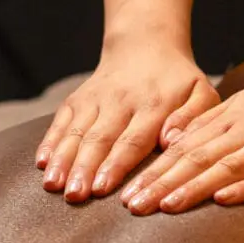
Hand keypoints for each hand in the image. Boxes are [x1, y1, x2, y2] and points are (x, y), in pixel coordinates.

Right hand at [36, 41, 219, 202]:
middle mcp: (121, 100)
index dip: (116, 165)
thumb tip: (171, 140)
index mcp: (154, 104)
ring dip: (63, 159)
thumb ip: (193, 117)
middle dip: (84, 168)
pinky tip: (42, 162)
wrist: (146, 46)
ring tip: (53, 185)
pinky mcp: (78, 98)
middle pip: (100, 138)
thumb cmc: (180, 82)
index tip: (102, 188)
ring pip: (77, 131)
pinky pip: (61, 120)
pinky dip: (50, 141)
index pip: (132, 139)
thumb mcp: (201, 93)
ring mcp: (96, 98)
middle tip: (74, 196)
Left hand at [120, 60, 243, 214]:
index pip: (187, 145)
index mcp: (237, 114)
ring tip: (165, 206)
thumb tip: (178, 146)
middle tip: (132, 206)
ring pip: (230, 165)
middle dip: (163, 182)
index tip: (126, 192)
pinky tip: (224, 200)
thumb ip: (220, 126)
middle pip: (200, 156)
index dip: (155, 169)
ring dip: (195, 186)